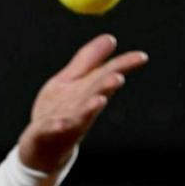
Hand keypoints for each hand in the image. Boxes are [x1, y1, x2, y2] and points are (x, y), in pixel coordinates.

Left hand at [18, 34, 148, 171]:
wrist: (42, 147)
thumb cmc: (59, 111)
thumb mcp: (71, 80)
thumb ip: (89, 61)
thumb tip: (111, 38)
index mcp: (87, 92)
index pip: (108, 75)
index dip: (124, 65)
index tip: (142, 57)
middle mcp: (81, 108)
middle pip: (96, 94)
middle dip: (106, 86)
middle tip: (118, 77)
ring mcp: (66, 122)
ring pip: (80, 115)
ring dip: (90, 108)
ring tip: (98, 101)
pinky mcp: (47, 134)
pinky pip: (53, 131)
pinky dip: (58, 127)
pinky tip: (60, 124)